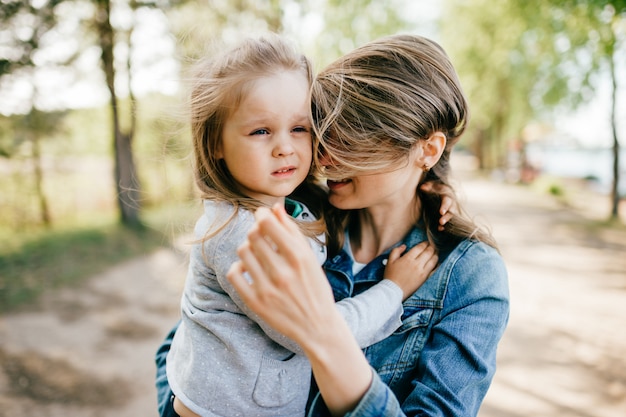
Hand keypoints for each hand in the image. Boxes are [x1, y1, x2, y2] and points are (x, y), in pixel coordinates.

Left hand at [227, 204, 337, 346]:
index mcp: (299, 257)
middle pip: (253, 236)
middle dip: (256, 232)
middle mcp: (282, 272)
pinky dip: (239, 267)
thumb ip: (291, 231)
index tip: (262, 217)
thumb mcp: (310, 258)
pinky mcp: (255, 302)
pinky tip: (249, 269)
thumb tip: (274, 208)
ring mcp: (267, 288)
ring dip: (248, 248)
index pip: (267, 224)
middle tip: (262, 237)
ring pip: (243, 252)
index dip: (262, 215)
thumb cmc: (315, 288)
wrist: (318, 326)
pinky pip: (234, 274)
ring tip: (258, 255)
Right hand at [385, 242, 437, 299]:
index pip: (420, 247)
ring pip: (433, 260)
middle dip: (432, 247)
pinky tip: (438, 262)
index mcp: (408, 258)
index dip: (424, 243)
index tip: (426, 242)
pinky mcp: (425, 278)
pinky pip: (434, 270)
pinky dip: (437, 265)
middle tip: (433, 245)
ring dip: (436, 254)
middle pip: (428, 252)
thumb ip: (396, 251)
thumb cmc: (391, 276)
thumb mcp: (389, 261)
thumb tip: (404, 246)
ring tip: (436, 252)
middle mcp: (416, 264)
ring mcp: (422, 272)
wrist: (394, 290)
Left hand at [420, 182, 455, 230]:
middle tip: (441, 222)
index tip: (441, 212)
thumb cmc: (437, 189)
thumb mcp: (433, 186)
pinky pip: (449, 221)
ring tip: (440, 226)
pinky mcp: (449, 215)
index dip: (444, 207)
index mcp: (447, 195)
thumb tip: (422, 187)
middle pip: (451, 210)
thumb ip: (428, 186)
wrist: (444, 192)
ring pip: (451, 216)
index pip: (447, 201)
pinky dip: (446, 225)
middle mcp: (451, 203)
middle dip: (446, 217)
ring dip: (446, 221)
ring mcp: (451, 210)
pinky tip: (440, 228)